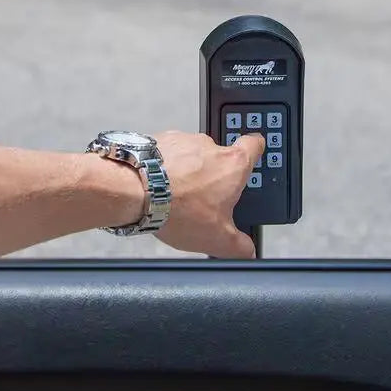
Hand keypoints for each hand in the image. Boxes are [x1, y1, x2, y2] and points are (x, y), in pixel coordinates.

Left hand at [154, 130, 263, 258]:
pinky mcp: (158, 141)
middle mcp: (209, 146)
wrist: (134, 190)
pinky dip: (165, 168)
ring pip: (191, 156)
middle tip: (204, 199)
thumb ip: (239, 246)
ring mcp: (183, 140)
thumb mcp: (217, 239)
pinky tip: (158, 188)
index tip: (255, 152)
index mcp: (232, 165)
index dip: (256, 148)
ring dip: (187, 172)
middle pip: (219, 156)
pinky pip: (167, 154)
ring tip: (176, 197)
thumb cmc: (178, 208)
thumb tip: (247, 250)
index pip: (254, 145)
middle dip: (214, 176)